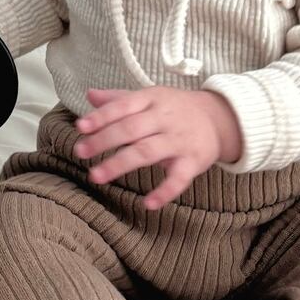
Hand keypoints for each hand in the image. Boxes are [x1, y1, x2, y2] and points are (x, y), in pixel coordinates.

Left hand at [73, 86, 240, 210]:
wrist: (219, 118)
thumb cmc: (175, 108)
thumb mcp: (150, 98)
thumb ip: (119, 99)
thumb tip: (90, 95)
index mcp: (152, 99)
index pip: (123, 106)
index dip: (101, 116)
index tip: (80, 127)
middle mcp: (165, 118)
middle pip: (131, 129)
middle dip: (104, 141)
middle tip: (80, 153)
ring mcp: (180, 140)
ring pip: (147, 152)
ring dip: (120, 164)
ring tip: (96, 176)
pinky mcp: (193, 161)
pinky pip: (178, 179)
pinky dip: (164, 192)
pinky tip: (147, 204)